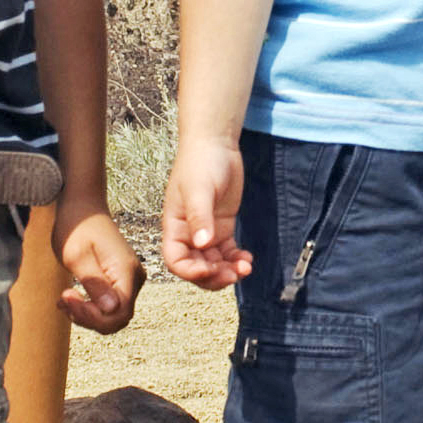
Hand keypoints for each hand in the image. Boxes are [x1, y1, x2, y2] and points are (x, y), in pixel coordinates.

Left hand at [53, 206, 139, 331]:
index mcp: (126, 271)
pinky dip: (90, 307)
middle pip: (118, 317)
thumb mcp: (77, 256)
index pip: (119, 312)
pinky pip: (110, 304)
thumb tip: (112, 309)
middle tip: (63, 299)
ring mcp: (130, 279)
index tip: (67, 297)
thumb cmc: (77, 226)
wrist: (83, 207)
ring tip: (64, 299)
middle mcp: (134, 278)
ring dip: (87, 314)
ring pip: (114, 314)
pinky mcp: (121, 280)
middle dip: (88, 317)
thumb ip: (95, 283)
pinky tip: (71, 298)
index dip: (92, 316)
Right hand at [161, 141, 251, 289]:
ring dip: (228, 271)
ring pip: (214, 264)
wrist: (216, 145)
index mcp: (175, 227)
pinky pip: (227, 253)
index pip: (176, 261)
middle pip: (196, 268)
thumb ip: (200, 217)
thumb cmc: (200, 163)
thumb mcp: (199, 189)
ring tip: (246, 267)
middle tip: (234, 274)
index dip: (191, 271)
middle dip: (214, 277)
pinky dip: (236, 260)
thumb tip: (202, 244)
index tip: (210, 269)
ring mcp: (206, 232)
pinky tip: (247, 258)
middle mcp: (188, 233)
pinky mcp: (222, 227)